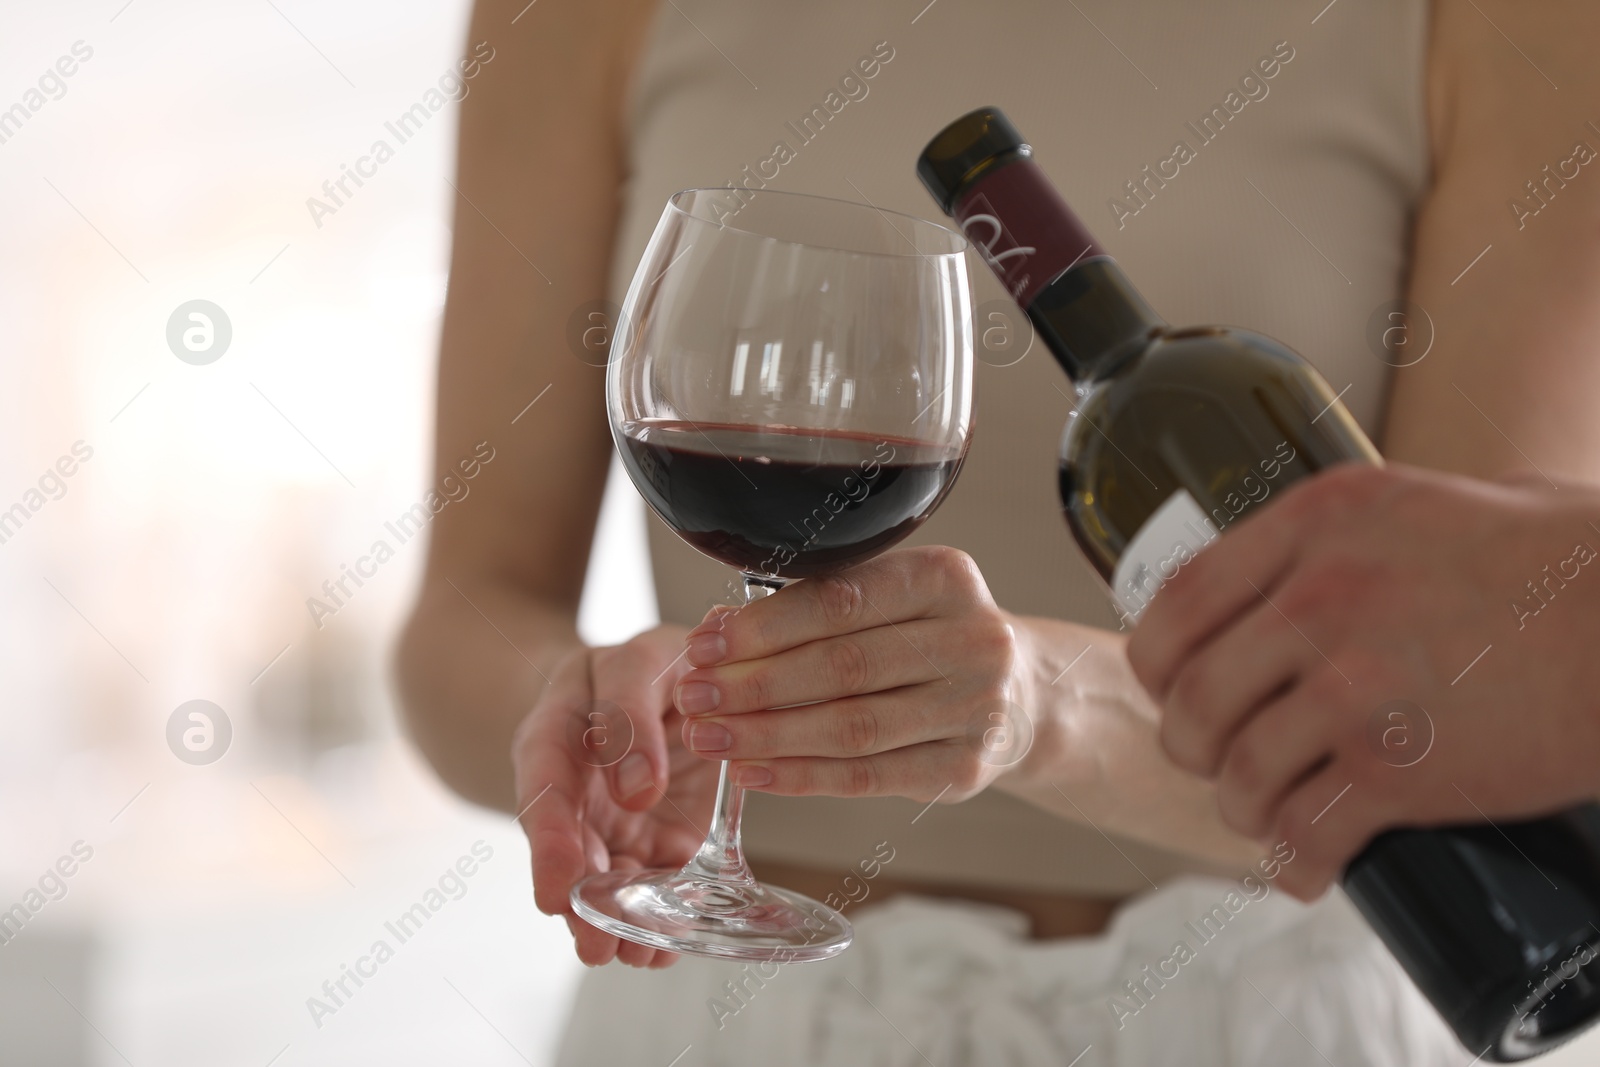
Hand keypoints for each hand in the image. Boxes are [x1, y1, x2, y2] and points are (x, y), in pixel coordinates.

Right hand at [512, 624, 716, 967]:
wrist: (653, 685)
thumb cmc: (638, 668)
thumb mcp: (635, 662)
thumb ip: (629, 715)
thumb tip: (641, 790)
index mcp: (553, 739)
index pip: (543, 793)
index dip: (550, 846)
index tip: (556, 892)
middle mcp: (576, 797)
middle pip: (571, 857)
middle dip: (583, 904)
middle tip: (596, 945)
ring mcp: (614, 828)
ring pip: (609, 884)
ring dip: (621, 923)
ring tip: (638, 954)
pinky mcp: (659, 846)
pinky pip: (657, 889)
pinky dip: (663, 920)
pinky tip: (669, 946)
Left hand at [671, 546, 1037, 802]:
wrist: (1023, 692)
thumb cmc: (931, 635)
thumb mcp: (892, 597)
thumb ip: (817, 607)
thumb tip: (717, 630)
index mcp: (945, 578)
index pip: (841, 599)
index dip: (764, 625)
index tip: (705, 643)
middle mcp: (972, 640)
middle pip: (844, 666)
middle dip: (754, 683)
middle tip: (694, 695)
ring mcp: (975, 710)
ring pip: (852, 727)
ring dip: (768, 735)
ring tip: (709, 738)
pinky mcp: (964, 770)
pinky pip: (868, 777)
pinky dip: (802, 777)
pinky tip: (753, 772)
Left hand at [1127, 463, 1599, 898]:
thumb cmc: (1564, 561)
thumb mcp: (1443, 504)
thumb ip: (1364, 535)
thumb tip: (1310, 565)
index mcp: (1317, 524)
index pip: (1178, 603)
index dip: (1160, 664)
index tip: (1173, 689)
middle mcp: (1319, 599)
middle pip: (1194, 697)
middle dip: (1195, 746)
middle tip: (1218, 761)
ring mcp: (1355, 685)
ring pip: (1239, 772)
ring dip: (1242, 810)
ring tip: (1266, 816)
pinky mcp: (1400, 768)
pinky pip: (1306, 831)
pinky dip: (1295, 862)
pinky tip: (1306, 866)